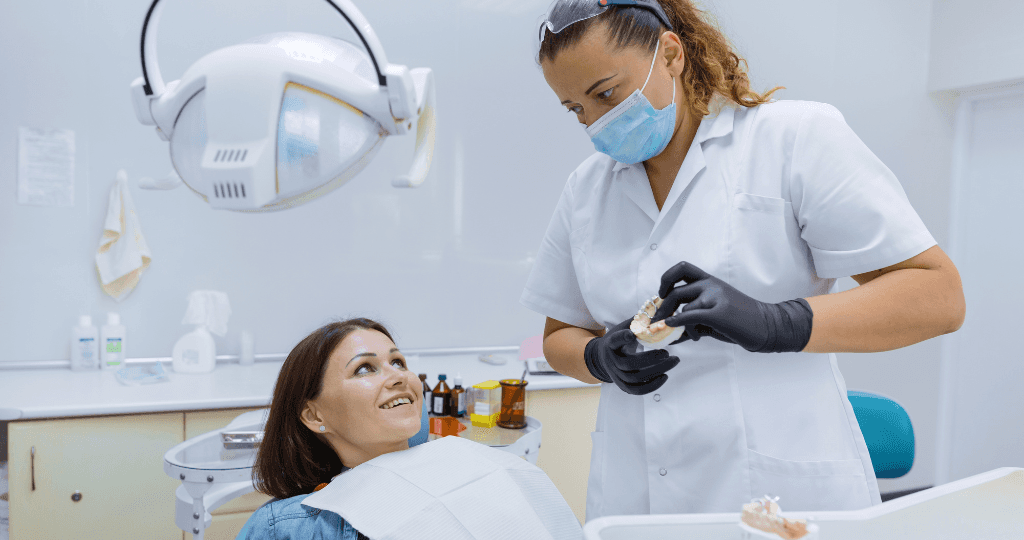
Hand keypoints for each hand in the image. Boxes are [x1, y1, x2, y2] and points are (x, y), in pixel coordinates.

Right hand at [584, 317, 680, 394]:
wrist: (603, 358)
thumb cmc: (619, 339)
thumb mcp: (624, 327)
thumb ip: (638, 321)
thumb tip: (661, 308)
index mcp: (610, 344)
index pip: (614, 341)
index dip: (622, 338)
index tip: (632, 334)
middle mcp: (612, 361)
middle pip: (630, 364)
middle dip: (651, 359)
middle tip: (668, 353)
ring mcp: (616, 375)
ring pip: (636, 378)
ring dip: (657, 371)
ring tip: (674, 361)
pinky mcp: (623, 386)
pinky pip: (637, 390)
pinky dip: (652, 386)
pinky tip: (665, 377)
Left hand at [652, 262, 813, 352]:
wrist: (767, 326)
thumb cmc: (740, 321)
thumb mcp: (714, 314)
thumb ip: (693, 319)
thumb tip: (668, 331)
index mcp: (710, 281)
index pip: (682, 268)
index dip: (666, 279)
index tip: (662, 294)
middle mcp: (711, 285)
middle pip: (675, 291)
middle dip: (661, 308)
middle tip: (658, 321)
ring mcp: (716, 297)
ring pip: (683, 308)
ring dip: (679, 325)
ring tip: (691, 335)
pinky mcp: (718, 312)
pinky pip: (689, 316)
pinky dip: (677, 323)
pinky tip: (674, 330)